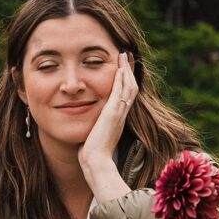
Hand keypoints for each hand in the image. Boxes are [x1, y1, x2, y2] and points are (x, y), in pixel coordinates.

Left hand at [78, 52, 137, 201]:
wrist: (96, 162)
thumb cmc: (93, 154)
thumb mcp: (94, 137)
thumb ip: (94, 129)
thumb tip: (87, 130)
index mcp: (117, 119)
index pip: (125, 96)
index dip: (125, 81)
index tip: (123, 69)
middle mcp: (121, 115)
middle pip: (131, 88)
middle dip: (128, 71)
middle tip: (126, 57)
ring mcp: (118, 113)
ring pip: (128, 87)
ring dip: (126, 70)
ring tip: (123, 56)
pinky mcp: (113, 113)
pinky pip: (120, 92)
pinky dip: (121, 78)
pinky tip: (119, 67)